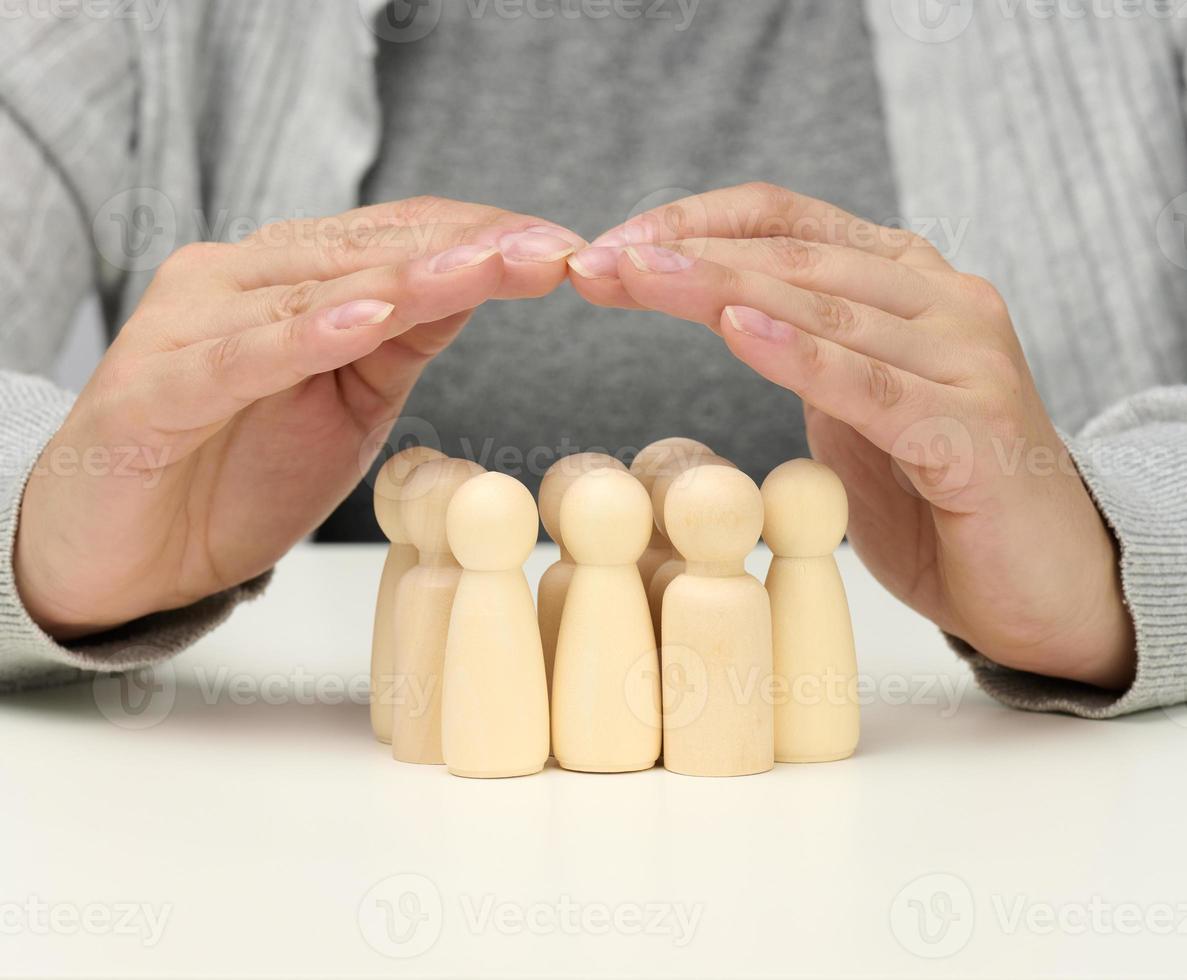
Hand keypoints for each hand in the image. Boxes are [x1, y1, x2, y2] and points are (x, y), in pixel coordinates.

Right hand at [17, 197, 580, 637]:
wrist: (127, 557)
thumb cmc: (235, 476)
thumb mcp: (347, 404)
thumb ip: (399, 341)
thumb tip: (477, 280)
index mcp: (284, 281)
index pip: (394, 237)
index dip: (480, 238)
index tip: (562, 249)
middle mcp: (233, 282)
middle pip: (364, 250)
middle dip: (466, 250)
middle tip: (552, 249)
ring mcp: (186, 328)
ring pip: (311, 292)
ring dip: (406, 278)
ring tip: (484, 266)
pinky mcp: (151, 390)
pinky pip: (239, 357)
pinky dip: (303, 336)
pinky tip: (365, 319)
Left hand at [569, 182, 1134, 690]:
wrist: (1044, 583)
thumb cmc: (941, 496)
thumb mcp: (857, 406)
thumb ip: (806, 351)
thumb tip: (716, 310)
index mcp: (909, 283)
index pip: (788, 221)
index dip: (694, 222)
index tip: (612, 245)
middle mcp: (944, 302)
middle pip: (793, 256)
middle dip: (682, 254)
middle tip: (595, 261)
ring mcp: (965, 359)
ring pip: (822, 307)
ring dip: (716, 289)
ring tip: (636, 275)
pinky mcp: (972, 429)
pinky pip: (868, 384)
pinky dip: (799, 355)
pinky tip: (736, 329)